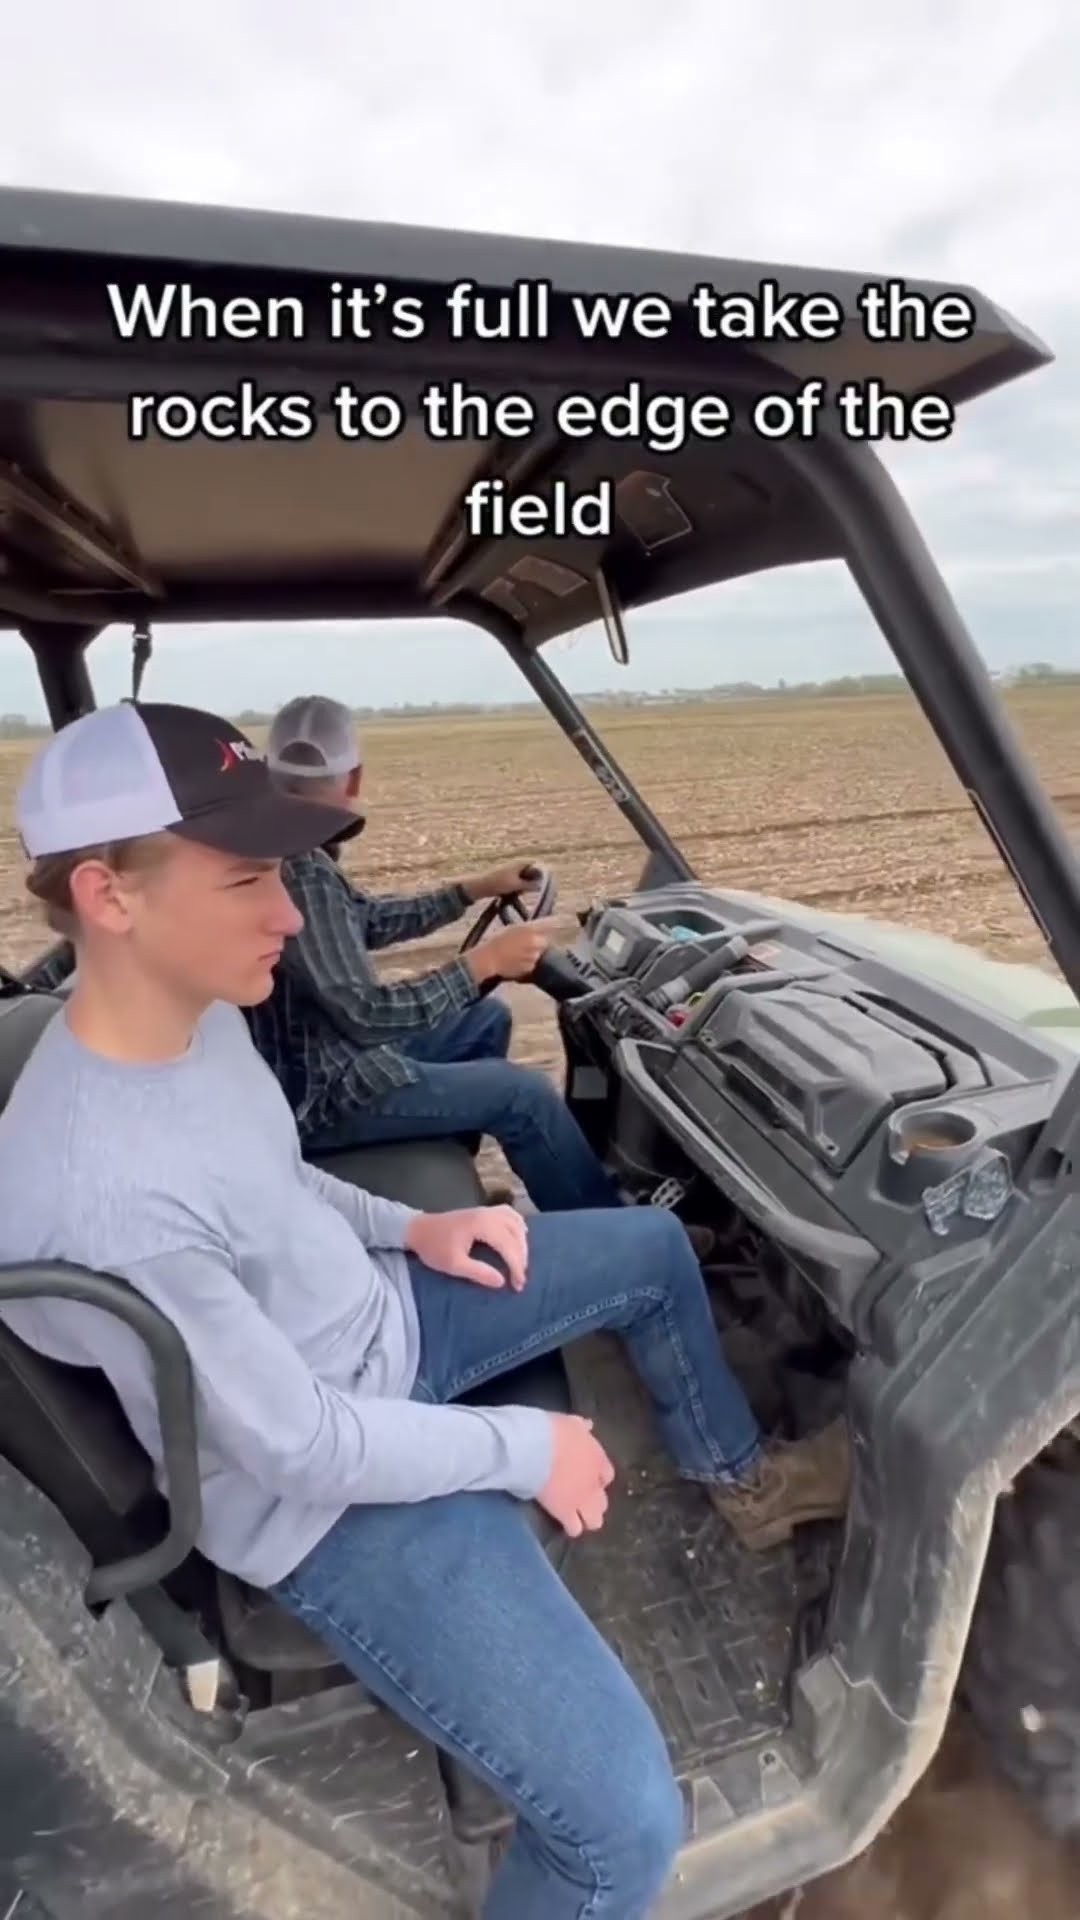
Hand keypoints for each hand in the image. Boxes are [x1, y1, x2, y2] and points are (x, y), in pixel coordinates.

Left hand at [404, 1205, 527, 1289]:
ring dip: (521, 1242)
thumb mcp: (453, 1265)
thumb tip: (501, 1282)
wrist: (417, 1229)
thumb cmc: (433, 1247)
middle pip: (515, 1233)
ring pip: (515, 1221)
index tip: (518, 1285)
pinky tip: (519, 1236)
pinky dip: (517, 1225)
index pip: (508, 1245)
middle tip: (520, 1279)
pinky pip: (509, 1214)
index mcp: (481, 1224)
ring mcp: (486, 1210)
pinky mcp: (482, 1211)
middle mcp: (487, 1214)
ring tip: (521, 1261)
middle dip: (521, 1257)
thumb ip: (479, 1273)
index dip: (516, 1266)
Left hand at [464, 859, 537, 902]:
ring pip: (524, 879)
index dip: (542, 873)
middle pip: (531, 872)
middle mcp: (516, 865)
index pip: (536, 864)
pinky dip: (518, 888)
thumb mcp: (516, 885)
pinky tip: (514, 894)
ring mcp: (511, 872)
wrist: (479, 887)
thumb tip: (541, 885)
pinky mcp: (506, 879)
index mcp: (519, 863)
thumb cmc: (498, 883)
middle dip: (533, 881)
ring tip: (520, 892)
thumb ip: (530, 885)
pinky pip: (517, 883)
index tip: (545, 883)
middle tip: (533, 890)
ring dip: (525, 886)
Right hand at [464, 917, 558, 985]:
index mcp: (531, 928)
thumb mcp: (512, 928)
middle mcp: (536, 941)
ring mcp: (535, 956)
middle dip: (539, 942)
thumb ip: (528, 927)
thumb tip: (538, 927)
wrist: (488, 960)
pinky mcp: (531, 967)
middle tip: (525, 943)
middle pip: (545, 940)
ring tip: (516, 953)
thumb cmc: (495, 942)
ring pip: (538, 953)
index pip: (552, 922)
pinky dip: (527, 963)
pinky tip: (515, 961)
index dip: (555, 922)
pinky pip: (532, 964)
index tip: (558, 921)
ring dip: (532, 953)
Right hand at [536, 1414, 615, 1536]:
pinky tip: (566, 1527)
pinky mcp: (564, 1512)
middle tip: (582, 1500)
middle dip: (595, 1502)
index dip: (599, 1479)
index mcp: (597, 1458)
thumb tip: (588, 1426)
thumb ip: (580, 1427)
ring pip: (594, 1520)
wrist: (535, 1447)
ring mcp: (581, 1499)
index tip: (591, 1478)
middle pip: (602, 1501)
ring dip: (588, 1518)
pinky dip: (571, 1528)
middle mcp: (594, 1482)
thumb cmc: (551, 1430)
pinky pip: (574, 1528)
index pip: (607, 1475)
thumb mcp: (569, 1423)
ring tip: (577, 1517)